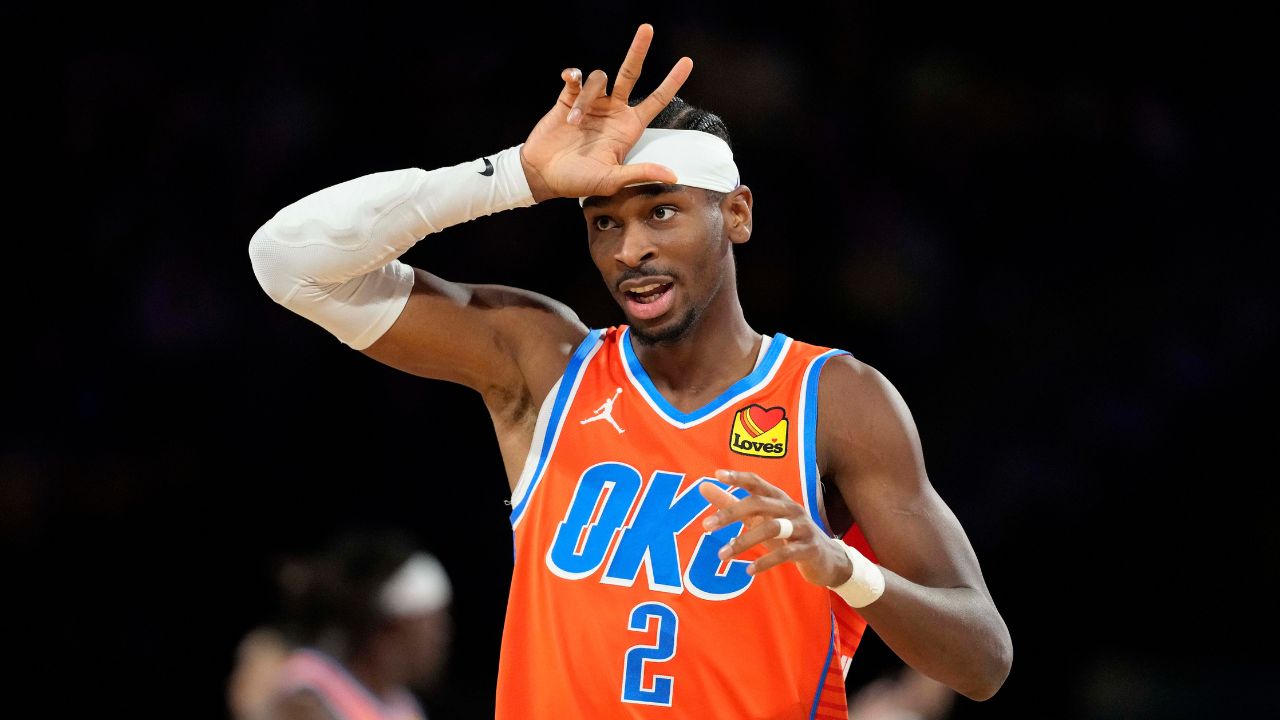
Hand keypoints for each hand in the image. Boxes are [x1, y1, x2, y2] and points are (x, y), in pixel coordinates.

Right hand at [520, 24, 693, 201]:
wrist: (541, 174)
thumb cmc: (577, 181)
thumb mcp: (612, 180)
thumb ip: (640, 173)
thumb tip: (673, 176)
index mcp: (627, 127)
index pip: (656, 100)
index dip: (672, 82)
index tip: (687, 62)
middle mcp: (612, 111)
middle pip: (630, 73)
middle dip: (638, 51)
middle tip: (647, 28)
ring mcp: (591, 102)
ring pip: (598, 79)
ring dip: (586, 98)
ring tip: (573, 122)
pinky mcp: (567, 97)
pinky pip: (575, 77)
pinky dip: (573, 75)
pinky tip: (569, 79)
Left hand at [699, 470, 853, 587]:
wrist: (827, 559)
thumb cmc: (788, 535)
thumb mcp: (760, 518)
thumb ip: (731, 504)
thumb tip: (704, 486)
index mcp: (778, 498)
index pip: (757, 482)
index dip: (738, 477)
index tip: (717, 475)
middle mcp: (790, 508)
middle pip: (759, 503)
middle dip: (731, 514)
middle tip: (706, 526)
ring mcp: (802, 527)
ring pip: (771, 528)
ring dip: (744, 541)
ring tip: (722, 554)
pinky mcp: (809, 548)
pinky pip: (785, 553)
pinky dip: (765, 561)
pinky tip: (749, 570)